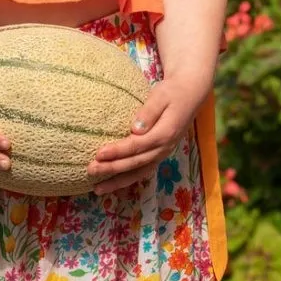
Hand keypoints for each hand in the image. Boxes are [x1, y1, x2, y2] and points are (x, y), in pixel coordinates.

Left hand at [87, 76, 203, 192]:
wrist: (190, 94)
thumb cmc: (172, 92)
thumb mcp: (161, 95)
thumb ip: (149, 112)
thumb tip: (135, 129)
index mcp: (165, 134)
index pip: (138, 146)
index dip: (118, 151)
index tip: (99, 153)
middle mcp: (165, 148)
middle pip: (136, 163)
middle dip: (112, 169)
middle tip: (90, 170)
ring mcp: (162, 154)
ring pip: (139, 172)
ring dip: (118, 181)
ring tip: (98, 189)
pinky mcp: (159, 154)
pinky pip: (142, 171)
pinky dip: (127, 179)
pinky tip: (112, 183)